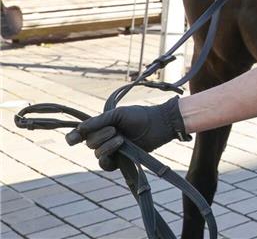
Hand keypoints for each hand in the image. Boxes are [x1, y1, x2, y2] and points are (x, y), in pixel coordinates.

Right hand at [65, 97, 188, 170]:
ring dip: (106, 146)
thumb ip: (99, 121)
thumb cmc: (139, 116)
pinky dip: (108, 157)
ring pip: (97, 154)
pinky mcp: (120, 161)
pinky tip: (117, 148)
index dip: (73, 137)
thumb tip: (79, 129)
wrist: (159, 124)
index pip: (80, 134)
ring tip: (121, 138)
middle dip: (100, 136)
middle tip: (115, 129)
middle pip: (89, 143)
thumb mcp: (118, 115)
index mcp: (99, 126)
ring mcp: (111, 151)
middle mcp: (102, 139)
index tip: (74, 139)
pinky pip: (106, 165)